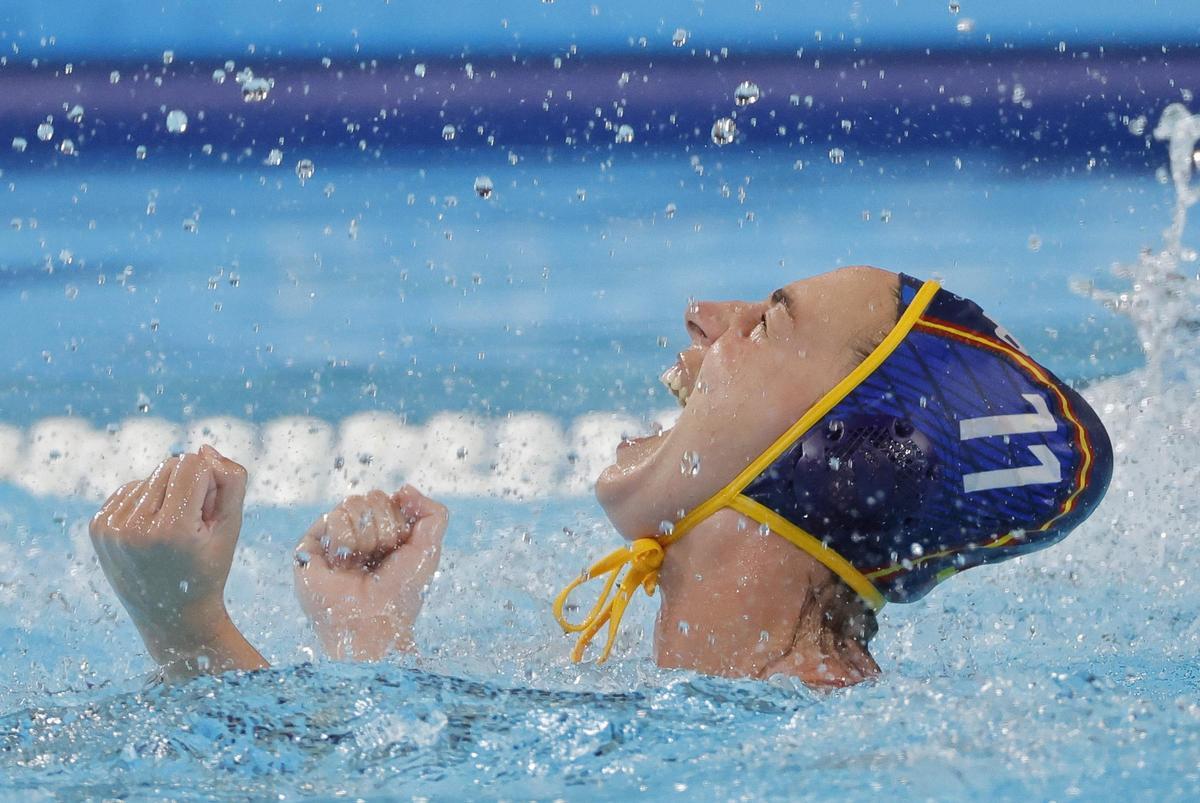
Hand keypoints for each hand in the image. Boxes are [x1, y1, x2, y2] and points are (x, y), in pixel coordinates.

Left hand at [89, 445, 266, 678]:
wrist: (170, 618)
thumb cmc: (208, 569)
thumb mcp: (233, 526)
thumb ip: (232, 479)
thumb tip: (203, 449)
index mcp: (171, 530)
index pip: (193, 464)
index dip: (210, 483)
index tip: (209, 515)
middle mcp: (135, 527)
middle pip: (170, 466)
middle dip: (189, 486)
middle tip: (193, 526)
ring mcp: (111, 528)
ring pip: (150, 476)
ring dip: (167, 494)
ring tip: (172, 532)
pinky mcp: (97, 527)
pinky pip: (130, 489)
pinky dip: (147, 502)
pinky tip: (153, 531)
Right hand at [293, 486, 446, 660]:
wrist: (372, 624)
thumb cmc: (399, 594)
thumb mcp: (429, 550)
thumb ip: (433, 514)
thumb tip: (403, 489)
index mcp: (385, 532)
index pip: (392, 500)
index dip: (400, 522)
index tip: (399, 550)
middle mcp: (359, 533)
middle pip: (373, 497)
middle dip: (384, 529)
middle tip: (378, 560)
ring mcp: (334, 538)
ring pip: (353, 503)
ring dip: (365, 538)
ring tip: (359, 565)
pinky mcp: (311, 546)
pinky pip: (333, 517)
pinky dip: (345, 542)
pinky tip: (342, 565)